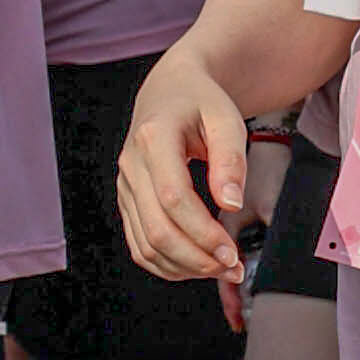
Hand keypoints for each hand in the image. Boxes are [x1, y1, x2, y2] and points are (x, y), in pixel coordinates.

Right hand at [118, 43, 253, 308]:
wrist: (171, 90)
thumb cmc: (202, 103)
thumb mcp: (226, 118)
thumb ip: (231, 159)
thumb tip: (231, 205)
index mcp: (153, 138)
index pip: (173, 198)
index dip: (203, 233)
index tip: (234, 253)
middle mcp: (131, 165)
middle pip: (157, 229)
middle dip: (197, 258)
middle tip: (234, 268)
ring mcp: (125, 186)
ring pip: (145, 245)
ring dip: (185, 267)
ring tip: (222, 269)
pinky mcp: (127, 202)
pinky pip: (140, 246)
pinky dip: (168, 265)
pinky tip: (197, 265)